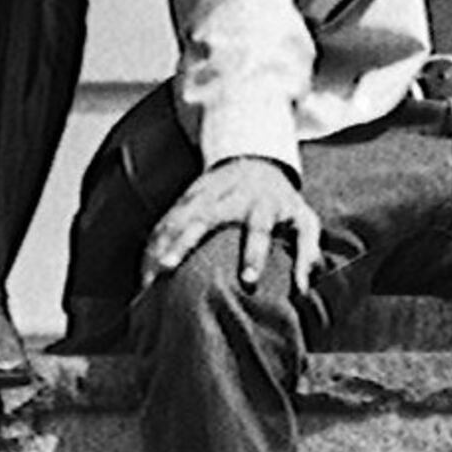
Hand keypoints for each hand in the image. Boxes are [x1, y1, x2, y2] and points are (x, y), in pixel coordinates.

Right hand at [140, 155, 314, 300]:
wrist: (256, 160)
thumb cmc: (283, 202)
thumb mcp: (305, 221)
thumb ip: (308, 253)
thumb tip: (304, 290)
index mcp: (262, 205)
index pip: (258, 229)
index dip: (254, 254)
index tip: (248, 279)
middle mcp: (230, 197)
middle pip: (203, 218)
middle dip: (183, 242)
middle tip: (167, 269)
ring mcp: (204, 194)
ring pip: (176, 217)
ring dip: (160, 244)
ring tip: (147, 278)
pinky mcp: (186, 197)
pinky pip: (165, 220)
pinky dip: (152, 243)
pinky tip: (143, 269)